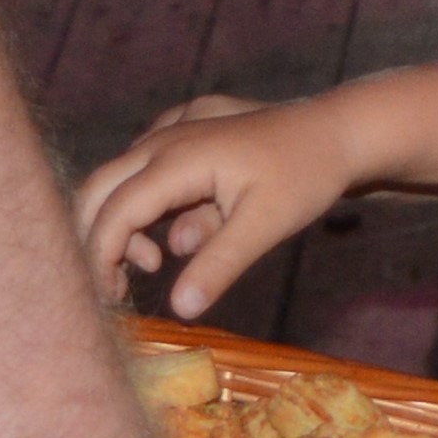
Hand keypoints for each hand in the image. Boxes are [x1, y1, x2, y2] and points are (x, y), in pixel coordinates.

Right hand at [76, 93, 366, 315]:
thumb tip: (179, 309)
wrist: (340, 130)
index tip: (109, 299)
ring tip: (156, 261)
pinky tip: (173, 229)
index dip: (101, 257)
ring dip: (124, 223)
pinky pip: (143, 166)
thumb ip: (219, 264)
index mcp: (177, 159)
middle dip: (97, 240)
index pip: (114, 212)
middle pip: (99, 189)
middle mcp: (164, 138)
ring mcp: (173, 129)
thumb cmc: (306, 176)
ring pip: (119, 178)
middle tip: (118, 286)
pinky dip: (143, 201)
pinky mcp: (184, 130)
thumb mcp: (266, 225)